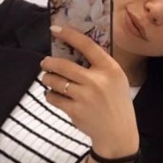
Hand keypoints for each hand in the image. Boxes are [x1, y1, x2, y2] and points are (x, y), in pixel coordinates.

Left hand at [41, 25, 139, 157]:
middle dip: (48, 62)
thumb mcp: (117, 79)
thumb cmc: (116, 102)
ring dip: (47, 78)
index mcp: (110, 69)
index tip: (55, 29)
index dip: (69, 34)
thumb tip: (72, 50)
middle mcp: (97, 81)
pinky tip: (53, 94)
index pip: (86, 45)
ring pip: (54, 81)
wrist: (118, 133)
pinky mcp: (75, 111)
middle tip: (45, 62)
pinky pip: (53, 97)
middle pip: (63, 65)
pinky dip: (50, 95)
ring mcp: (85, 97)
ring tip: (48, 78)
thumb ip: (99, 65)